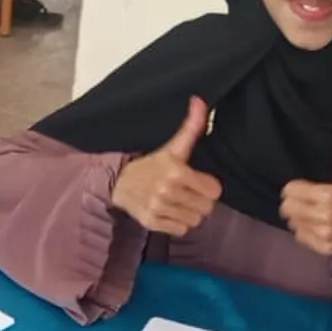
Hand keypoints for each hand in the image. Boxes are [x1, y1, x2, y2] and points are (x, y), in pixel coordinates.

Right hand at [110, 96, 221, 237]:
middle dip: (199, 201)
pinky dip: (177, 223)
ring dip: (189, 213)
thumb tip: (200, 100)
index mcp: (176, 170)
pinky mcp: (151, 222)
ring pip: (195, 220)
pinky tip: (168, 212)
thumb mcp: (173, 147)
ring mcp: (158, 208)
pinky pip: (181, 230)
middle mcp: (167, 190)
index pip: (214, 191)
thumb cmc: (151, 165)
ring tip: (177, 202)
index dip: (208, 187)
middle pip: (206, 208)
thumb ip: (191, 126)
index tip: (197, 182)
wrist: (118, 182)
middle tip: (186, 193)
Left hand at [279, 122, 331, 271]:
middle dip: (294, 202)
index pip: (291, 190)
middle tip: (306, 200)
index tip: (305, 188)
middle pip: (287, 208)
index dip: (295, 187)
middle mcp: (325, 216)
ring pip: (292, 222)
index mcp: (330, 195)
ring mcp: (324, 234)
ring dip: (298, 216)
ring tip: (312, 212)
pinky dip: (304, 230)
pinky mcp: (323, 247)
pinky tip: (317, 225)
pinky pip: (299, 236)